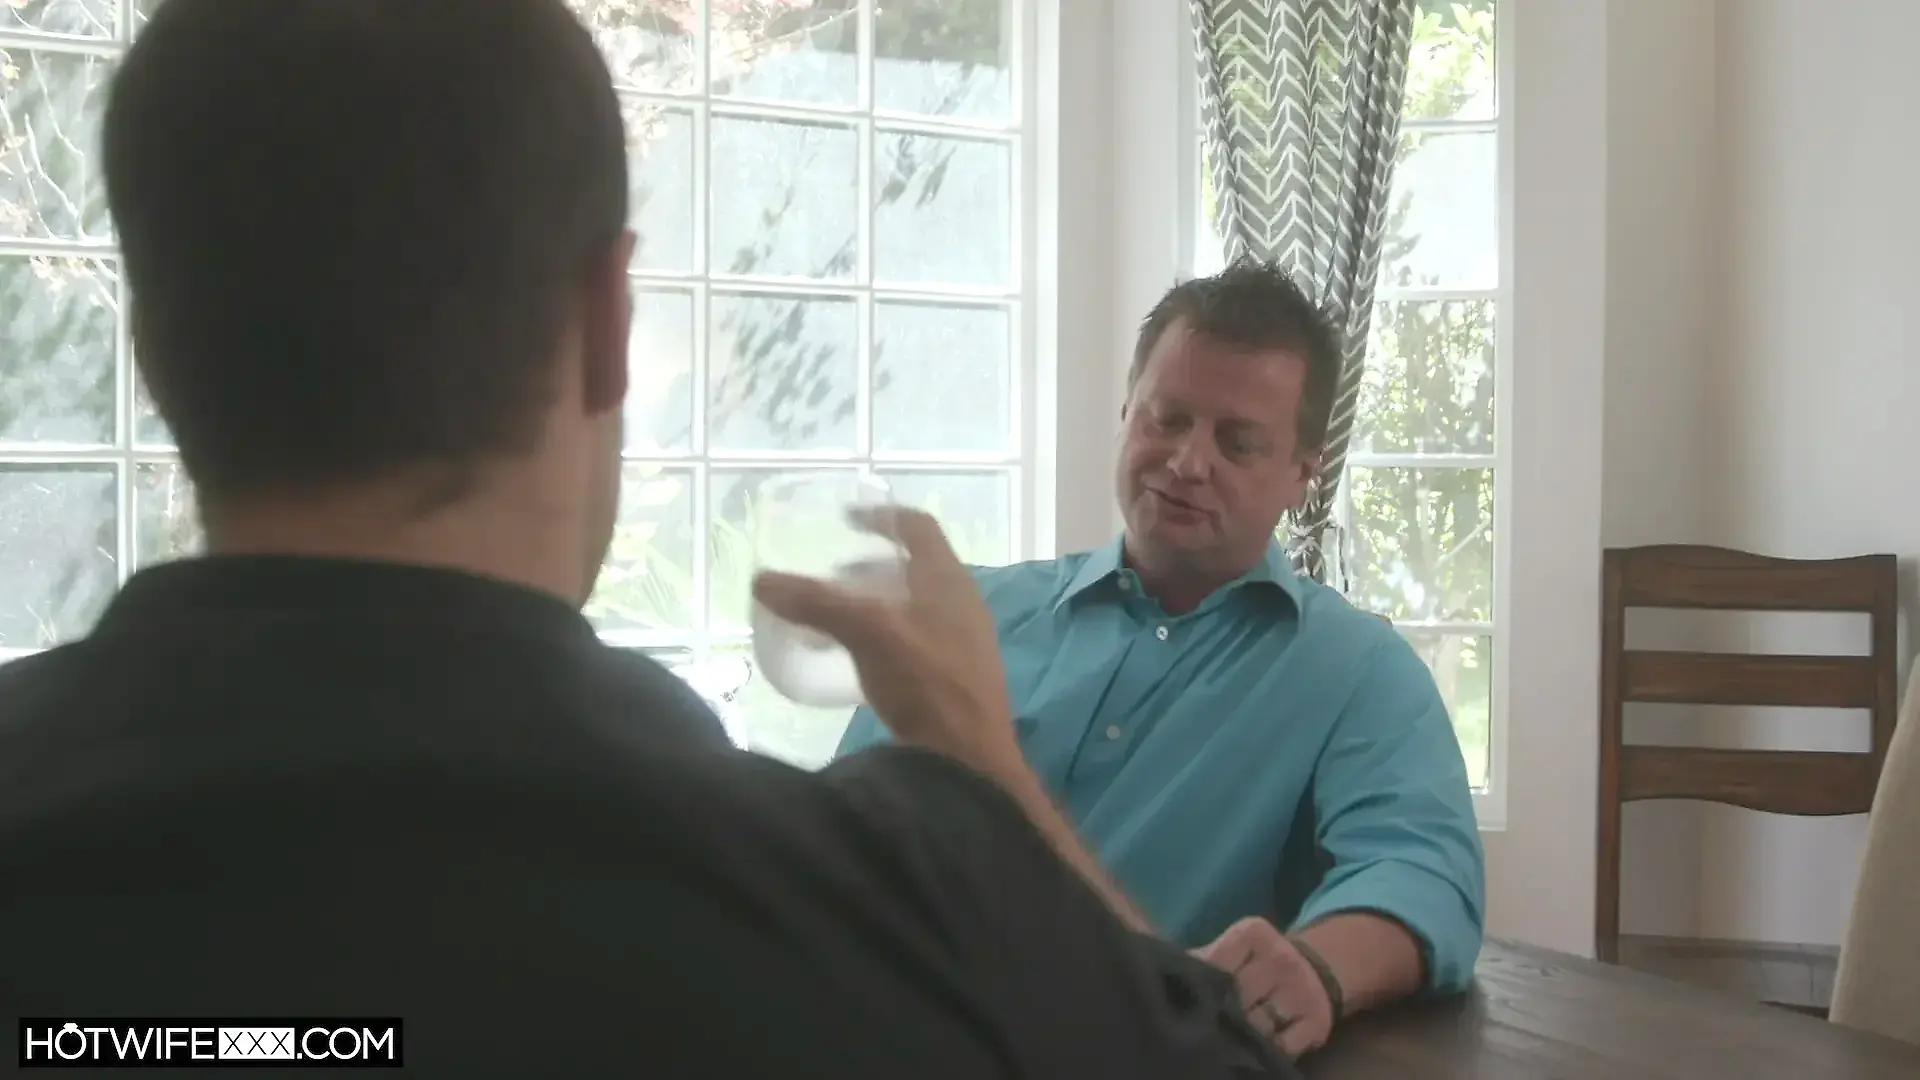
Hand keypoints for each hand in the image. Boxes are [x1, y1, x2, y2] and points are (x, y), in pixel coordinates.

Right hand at [751, 505, 1018, 771]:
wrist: (970, 759)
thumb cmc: (927, 683)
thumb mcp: (868, 634)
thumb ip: (818, 604)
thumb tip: (762, 580)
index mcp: (948, 579)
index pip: (918, 526)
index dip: (881, 515)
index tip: (846, 519)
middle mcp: (962, 602)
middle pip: (916, 566)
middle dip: (873, 566)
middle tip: (833, 577)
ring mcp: (964, 641)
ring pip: (917, 604)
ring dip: (879, 602)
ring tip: (840, 618)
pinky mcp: (957, 676)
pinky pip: (918, 639)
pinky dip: (887, 635)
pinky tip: (863, 660)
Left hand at [1195, 917, 1334, 1057]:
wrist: (1314, 971)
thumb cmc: (1257, 962)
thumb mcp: (1233, 948)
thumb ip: (1203, 958)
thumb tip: (1163, 972)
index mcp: (1254, 934)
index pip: (1214, 964)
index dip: (1200, 986)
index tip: (1193, 998)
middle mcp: (1281, 959)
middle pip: (1235, 997)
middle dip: (1219, 1012)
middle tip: (1206, 1022)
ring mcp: (1301, 992)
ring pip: (1257, 1025)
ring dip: (1239, 1035)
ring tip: (1226, 1037)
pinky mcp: (1316, 1023)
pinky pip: (1282, 1047)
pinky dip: (1264, 1051)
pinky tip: (1253, 1049)